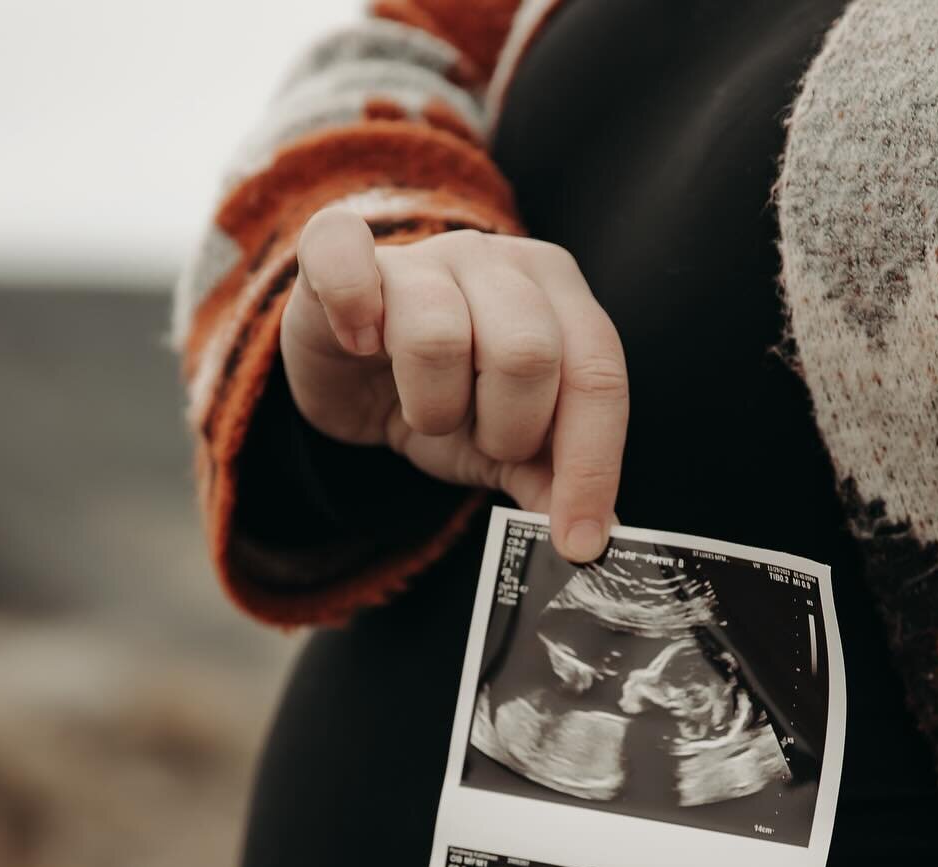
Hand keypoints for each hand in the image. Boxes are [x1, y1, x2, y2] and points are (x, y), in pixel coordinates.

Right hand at [281, 206, 627, 562]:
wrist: (352, 371)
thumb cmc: (443, 397)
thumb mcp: (508, 446)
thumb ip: (554, 481)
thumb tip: (598, 540)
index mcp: (559, 296)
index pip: (598, 374)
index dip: (591, 465)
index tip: (577, 541)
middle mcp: (498, 261)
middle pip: (527, 354)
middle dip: (505, 429)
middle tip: (479, 436)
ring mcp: (420, 253)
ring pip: (440, 337)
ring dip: (430, 406)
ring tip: (423, 406)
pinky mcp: (339, 255)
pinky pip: (344, 258)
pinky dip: (351, 305)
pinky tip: (359, 343)